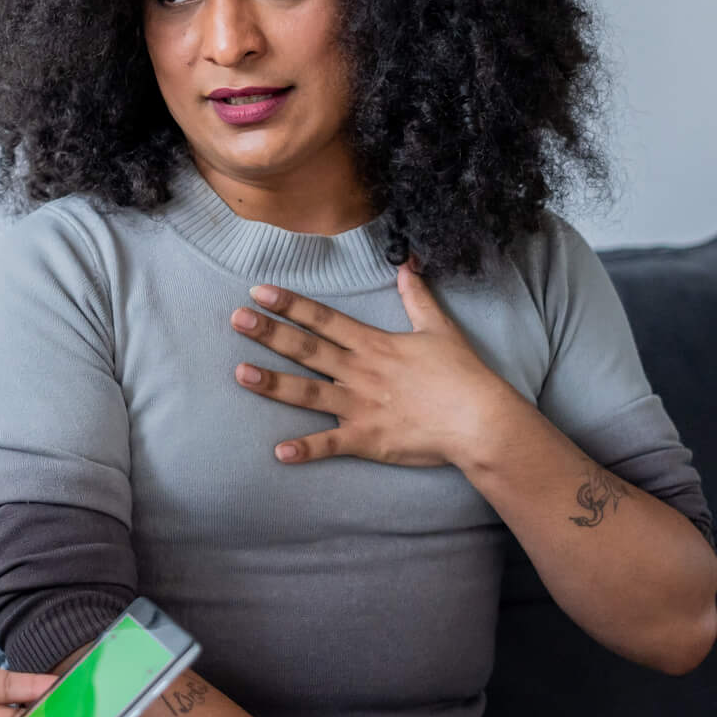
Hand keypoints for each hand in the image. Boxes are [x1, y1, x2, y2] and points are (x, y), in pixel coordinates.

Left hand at [230, 263, 524, 468]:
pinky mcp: (367, 439)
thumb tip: (407, 264)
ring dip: (272, 384)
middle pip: (307, 350)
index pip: (324, 320)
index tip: (259, 291)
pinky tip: (279, 453)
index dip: (291, 304)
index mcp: (373, 345)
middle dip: (270, 334)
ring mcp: (360, 407)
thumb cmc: (462, 374)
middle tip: (236, 319)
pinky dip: (305, 450)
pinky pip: (330, 445)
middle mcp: (360, 372)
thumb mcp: (439, 328)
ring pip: (308, 393)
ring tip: (240, 373)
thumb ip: (417, 297)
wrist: (480, 420)